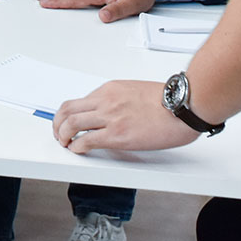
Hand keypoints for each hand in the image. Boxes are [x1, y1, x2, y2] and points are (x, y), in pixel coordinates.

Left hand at [52, 79, 201, 153]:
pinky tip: (78, 151)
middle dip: (57, 124)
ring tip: (65, 144)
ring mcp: (110, 117)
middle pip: (67, 110)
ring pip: (71, 124)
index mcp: (110, 90)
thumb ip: (119, 101)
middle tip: (59, 134)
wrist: (183, 105)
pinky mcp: (117, 135)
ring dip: (63, 136)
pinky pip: (86, 141)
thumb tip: (111, 114)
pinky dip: (77, 147)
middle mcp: (106, 101)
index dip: (68, 114)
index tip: (67, 122)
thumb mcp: (136, 91)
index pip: (79, 101)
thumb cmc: (168, 101)